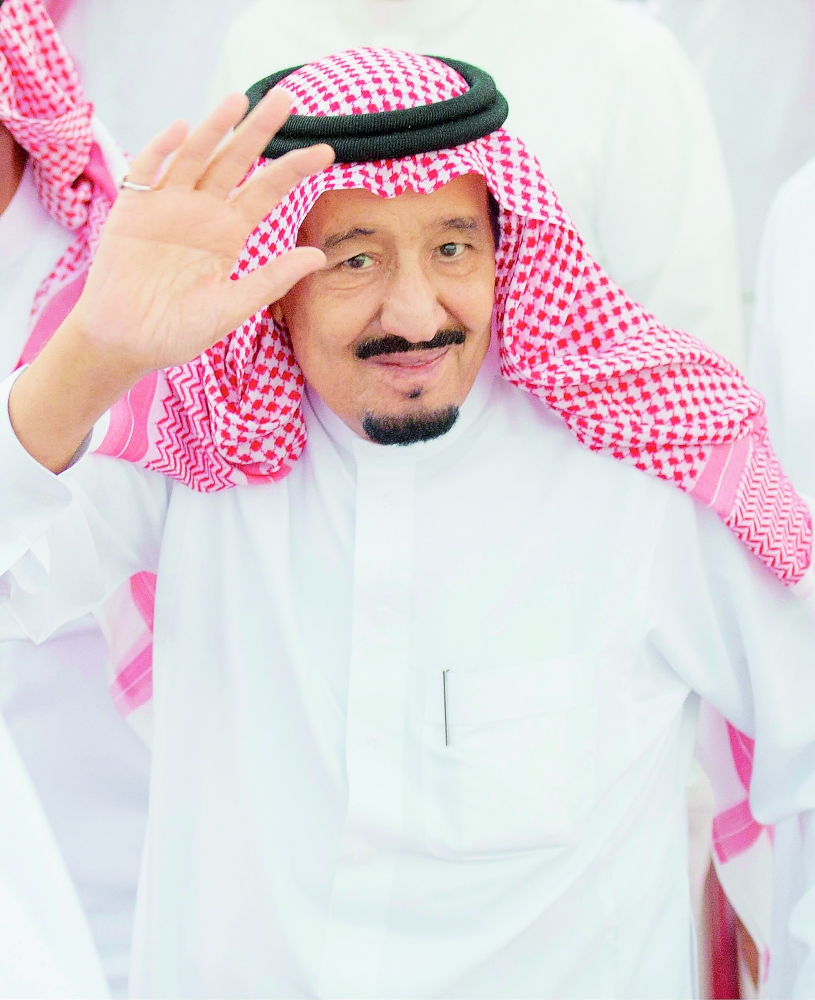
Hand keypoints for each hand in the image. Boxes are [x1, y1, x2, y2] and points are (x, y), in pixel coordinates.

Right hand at [8, 91, 332, 473]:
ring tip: (239, 101)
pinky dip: (161, 150)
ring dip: (214, 128)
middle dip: (259, 131)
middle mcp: (201, 212)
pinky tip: (182, 130)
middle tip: (287, 98)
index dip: (294, 170)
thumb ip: (272, 280)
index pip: (267, 192)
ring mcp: (166, 206)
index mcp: (228, 234)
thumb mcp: (232, 308)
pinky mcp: (132, 210)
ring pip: (194, 156)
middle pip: (234, 161)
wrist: (125, 343)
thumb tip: (319, 257)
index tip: (326, 151)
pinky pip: (146, 172)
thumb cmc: (178, 330)